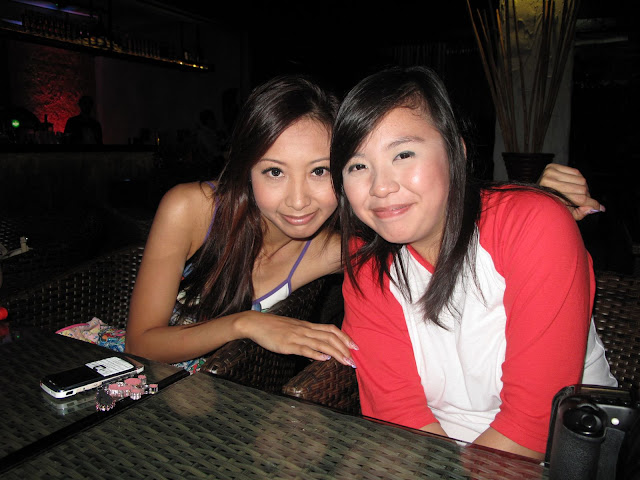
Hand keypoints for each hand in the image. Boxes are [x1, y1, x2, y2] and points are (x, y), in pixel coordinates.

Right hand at [237, 311, 356, 366]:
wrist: (255, 324)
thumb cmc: (273, 328)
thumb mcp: (293, 330)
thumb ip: (305, 337)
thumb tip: (318, 349)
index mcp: (307, 326)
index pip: (331, 329)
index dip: (344, 338)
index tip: (355, 347)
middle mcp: (305, 330)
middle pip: (330, 337)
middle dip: (344, 349)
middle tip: (354, 360)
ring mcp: (296, 336)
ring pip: (321, 343)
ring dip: (336, 353)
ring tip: (346, 362)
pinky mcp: (287, 344)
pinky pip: (304, 348)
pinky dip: (316, 354)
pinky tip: (324, 359)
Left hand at [538, 163, 604, 220]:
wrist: (534, 195)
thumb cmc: (550, 205)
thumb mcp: (564, 213)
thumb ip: (579, 213)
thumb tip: (593, 208)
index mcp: (551, 196)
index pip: (578, 199)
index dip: (592, 203)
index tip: (600, 207)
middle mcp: (549, 183)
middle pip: (582, 189)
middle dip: (586, 196)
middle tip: (583, 200)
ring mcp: (549, 173)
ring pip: (581, 180)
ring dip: (582, 188)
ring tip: (575, 193)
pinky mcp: (552, 167)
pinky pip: (576, 172)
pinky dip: (578, 179)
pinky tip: (572, 184)